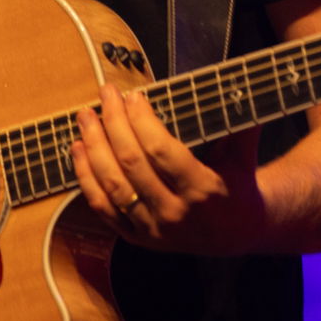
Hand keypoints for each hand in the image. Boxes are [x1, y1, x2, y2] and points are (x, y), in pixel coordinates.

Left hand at [72, 85, 271, 255]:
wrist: (235, 235)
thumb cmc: (237, 186)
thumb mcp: (243, 155)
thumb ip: (241, 123)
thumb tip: (241, 84)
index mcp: (201, 189)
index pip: (161, 151)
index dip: (142, 121)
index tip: (134, 95)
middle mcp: (174, 212)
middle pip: (132, 163)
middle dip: (114, 123)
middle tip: (106, 94)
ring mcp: (152, 228)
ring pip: (113, 185)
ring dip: (94, 147)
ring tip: (85, 117)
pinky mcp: (136, 236)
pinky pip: (102, 207)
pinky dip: (85, 178)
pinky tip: (77, 150)